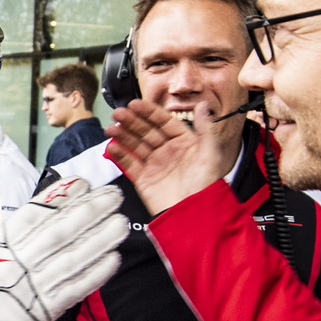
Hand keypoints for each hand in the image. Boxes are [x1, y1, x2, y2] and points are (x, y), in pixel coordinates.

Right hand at [0, 177, 127, 320]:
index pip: (34, 212)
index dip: (60, 196)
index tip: (83, 182)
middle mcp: (17, 261)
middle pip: (59, 232)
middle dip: (89, 211)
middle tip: (114, 195)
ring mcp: (32, 287)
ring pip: (72, 258)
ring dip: (100, 240)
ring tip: (122, 223)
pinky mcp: (44, 311)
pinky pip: (73, 289)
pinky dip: (94, 275)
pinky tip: (113, 258)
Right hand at [105, 100, 237, 215]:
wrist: (192, 216)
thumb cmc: (205, 187)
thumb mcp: (209, 154)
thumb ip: (205, 129)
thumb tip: (202, 105)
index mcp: (184, 143)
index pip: (164, 122)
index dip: (149, 112)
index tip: (135, 104)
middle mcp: (168, 151)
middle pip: (146, 131)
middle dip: (132, 121)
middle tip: (118, 113)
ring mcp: (154, 165)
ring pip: (135, 145)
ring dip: (122, 135)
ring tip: (111, 129)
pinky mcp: (144, 179)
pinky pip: (130, 164)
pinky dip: (119, 155)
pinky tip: (112, 146)